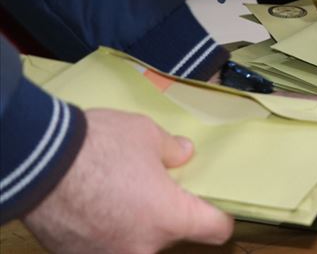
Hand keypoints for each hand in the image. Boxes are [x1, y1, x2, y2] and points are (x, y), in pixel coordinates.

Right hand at [23, 109, 232, 253]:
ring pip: (135, 241)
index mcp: (170, 219)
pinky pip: (103, 243)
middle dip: (166, 214)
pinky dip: (103, 229)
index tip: (213, 205)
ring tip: (118, 193)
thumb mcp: (146, 134)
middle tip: (154, 188)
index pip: (215, 230)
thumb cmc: (99, 146)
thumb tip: (184, 154)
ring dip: (132, 222)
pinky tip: (93, 204)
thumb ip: (172, 150)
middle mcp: (143, 247)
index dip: (218, 216)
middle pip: (171, 235)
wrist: (37, 163)